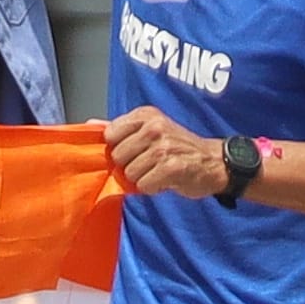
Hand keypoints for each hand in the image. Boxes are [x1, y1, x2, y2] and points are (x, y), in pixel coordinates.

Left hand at [104, 106, 225, 197]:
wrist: (215, 163)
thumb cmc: (179, 148)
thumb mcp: (150, 131)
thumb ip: (120, 129)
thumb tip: (89, 125)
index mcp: (146, 115)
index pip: (110, 134)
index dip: (120, 148)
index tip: (135, 150)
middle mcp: (154, 127)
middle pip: (118, 156)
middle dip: (131, 165)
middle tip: (150, 163)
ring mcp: (163, 147)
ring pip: (130, 173)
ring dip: (143, 178)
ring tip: (159, 171)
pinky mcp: (171, 167)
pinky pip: (144, 185)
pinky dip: (153, 188)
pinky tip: (165, 180)